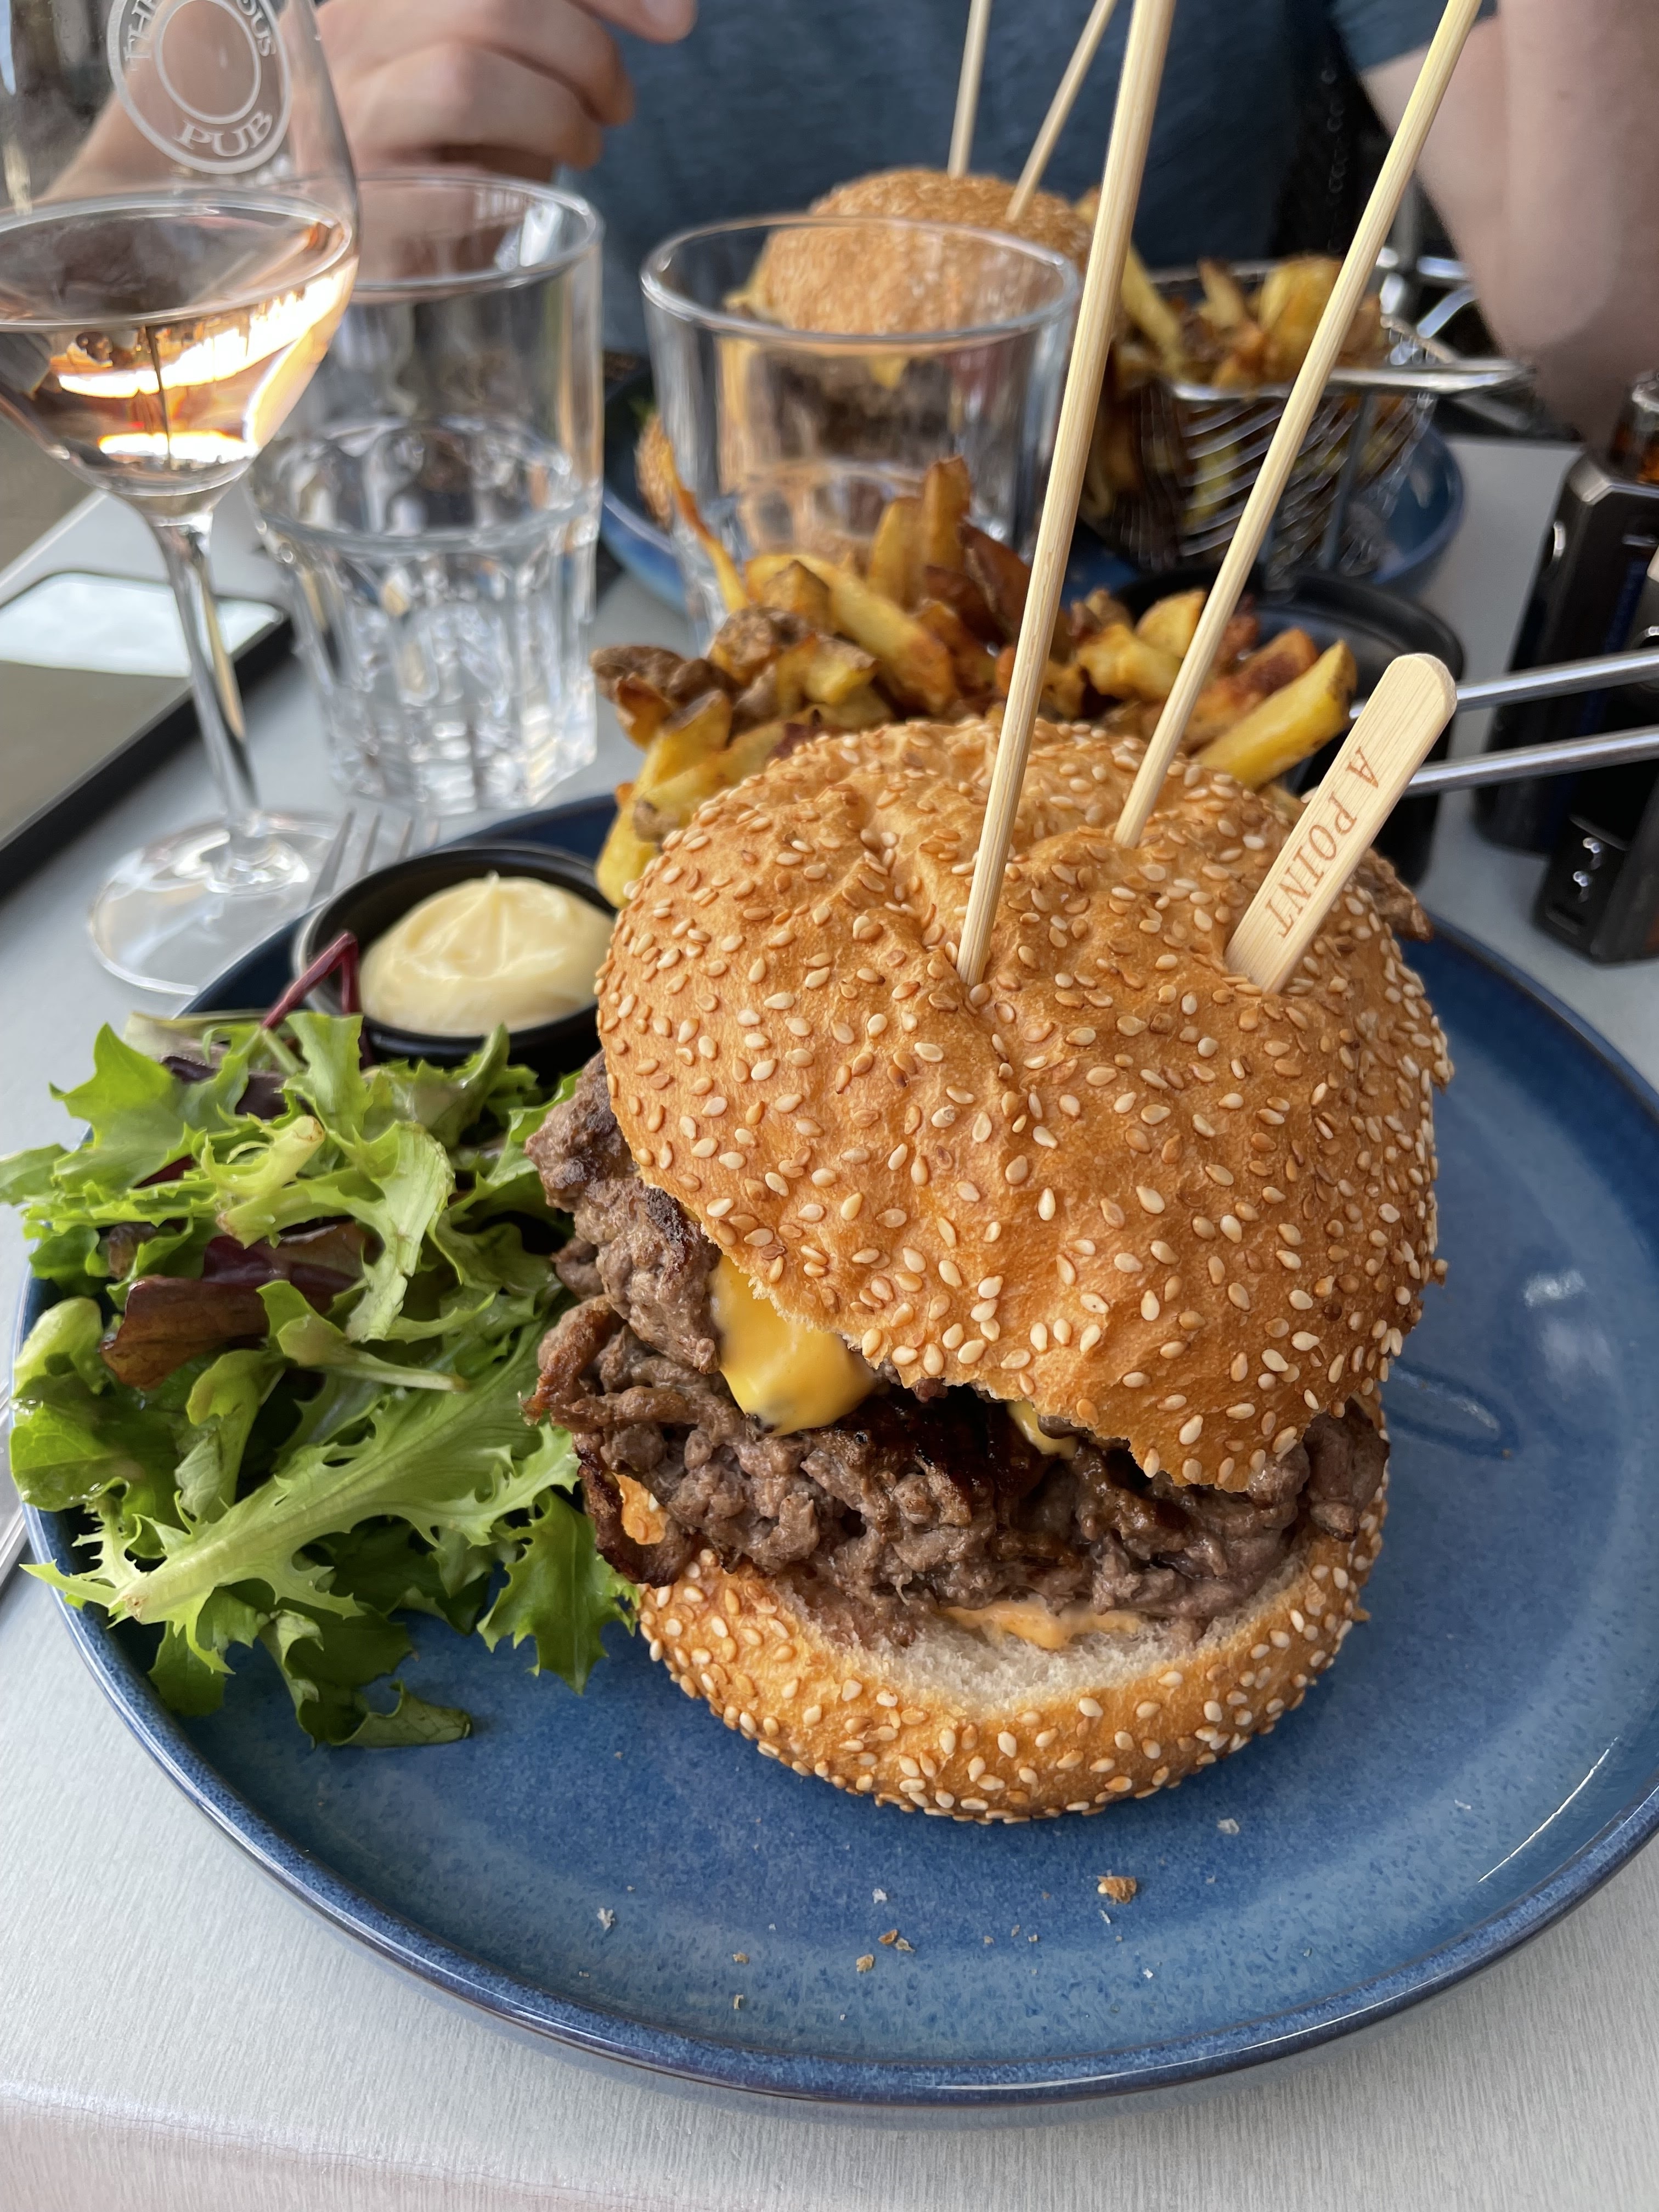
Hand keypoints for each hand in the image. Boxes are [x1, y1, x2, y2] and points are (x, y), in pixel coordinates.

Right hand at [321, 0, 695, 181]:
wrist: (377, 257)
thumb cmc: (453, 157)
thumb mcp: (502, 72)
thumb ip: (556, 31)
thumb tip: (671, 11)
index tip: (676, 22)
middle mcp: (355, 37)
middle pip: (492, 3)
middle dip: (585, 54)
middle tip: (615, 107)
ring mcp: (351, 121)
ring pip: (465, 79)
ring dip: (554, 118)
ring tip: (580, 149)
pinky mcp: (364, 207)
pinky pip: (453, 189)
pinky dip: (511, 196)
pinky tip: (527, 201)